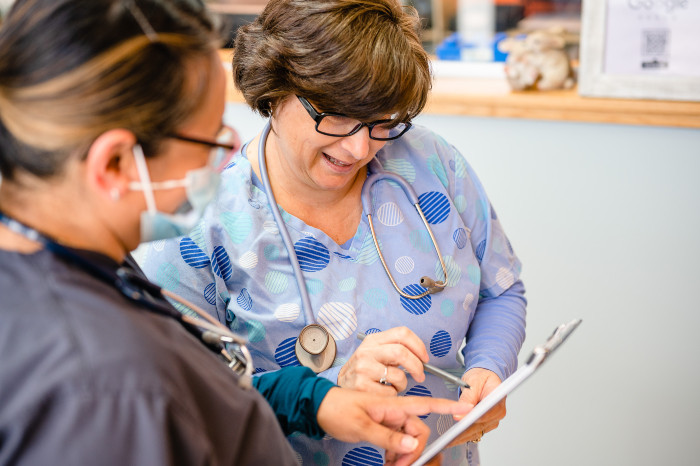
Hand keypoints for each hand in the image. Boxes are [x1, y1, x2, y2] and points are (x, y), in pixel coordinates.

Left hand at [317, 387, 469, 465]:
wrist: (319, 409)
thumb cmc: (337, 410)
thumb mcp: (362, 426)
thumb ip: (389, 436)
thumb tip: (413, 444)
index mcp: (393, 405)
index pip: (426, 404)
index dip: (448, 406)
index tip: (466, 409)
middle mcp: (395, 412)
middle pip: (419, 432)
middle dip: (415, 452)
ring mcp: (390, 420)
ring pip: (409, 441)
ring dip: (404, 455)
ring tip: (390, 464)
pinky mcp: (384, 428)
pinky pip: (399, 443)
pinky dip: (397, 454)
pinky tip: (388, 460)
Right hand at [337, 327, 427, 394]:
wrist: (340, 385)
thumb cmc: (364, 370)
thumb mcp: (375, 352)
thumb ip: (394, 349)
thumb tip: (421, 357)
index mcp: (373, 340)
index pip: (402, 333)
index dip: (419, 345)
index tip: (425, 358)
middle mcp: (367, 351)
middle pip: (401, 352)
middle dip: (417, 366)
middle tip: (420, 376)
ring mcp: (363, 368)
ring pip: (398, 376)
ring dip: (403, 384)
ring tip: (395, 386)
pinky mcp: (362, 386)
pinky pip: (390, 392)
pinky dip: (393, 395)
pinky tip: (384, 392)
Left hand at [448, 368, 504, 446]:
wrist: (484, 377)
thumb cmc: (481, 377)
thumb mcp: (473, 382)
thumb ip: (467, 398)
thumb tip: (460, 412)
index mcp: (498, 399)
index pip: (486, 413)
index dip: (472, 418)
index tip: (459, 420)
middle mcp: (498, 412)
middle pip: (481, 425)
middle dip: (466, 430)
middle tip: (452, 435)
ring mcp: (492, 419)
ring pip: (477, 431)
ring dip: (464, 435)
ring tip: (451, 439)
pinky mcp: (485, 424)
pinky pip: (475, 431)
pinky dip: (465, 434)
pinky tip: (455, 437)